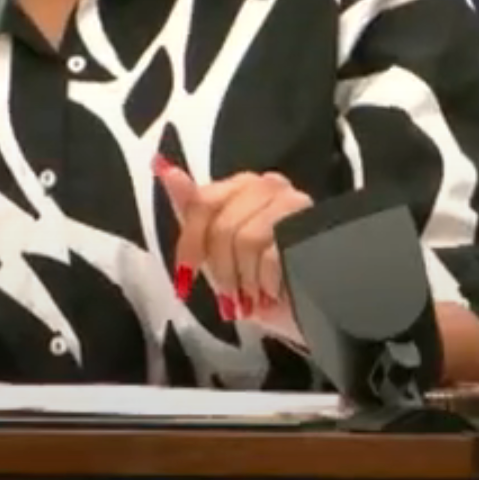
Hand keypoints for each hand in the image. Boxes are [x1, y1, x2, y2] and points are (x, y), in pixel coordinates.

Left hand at [155, 156, 312, 340]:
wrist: (302, 312)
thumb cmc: (256, 280)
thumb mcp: (215, 250)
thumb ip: (191, 209)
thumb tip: (163, 167)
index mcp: (243, 186)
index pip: (203, 202)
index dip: (191, 242)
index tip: (186, 274)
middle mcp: (271, 186)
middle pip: (223, 224)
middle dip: (220, 267)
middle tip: (230, 294)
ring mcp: (296, 205)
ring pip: (246, 238)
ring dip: (243, 278)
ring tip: (253, 294)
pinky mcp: (315, 230)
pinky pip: (273, 255)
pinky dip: (265, 283)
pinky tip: (272, 293)